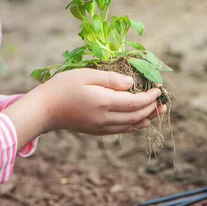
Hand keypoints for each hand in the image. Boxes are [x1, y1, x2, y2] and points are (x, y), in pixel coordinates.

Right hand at [38, 68, 166, 135]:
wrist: (43, 109)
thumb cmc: (63, 87)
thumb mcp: (87, 75)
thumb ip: (110, 79)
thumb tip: (131, 83)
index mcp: (105, 102)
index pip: (135, 103)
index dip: (150, 97)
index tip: (158, 89)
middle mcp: (105, 118)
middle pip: (136, 116)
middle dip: (151, 109)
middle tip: (163, 102)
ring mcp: (100, 127)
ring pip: (129, 126)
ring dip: (145, 119)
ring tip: (157, 112)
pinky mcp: (95, 130)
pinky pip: (120, 130)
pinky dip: (132, 126)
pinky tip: (138, 122)